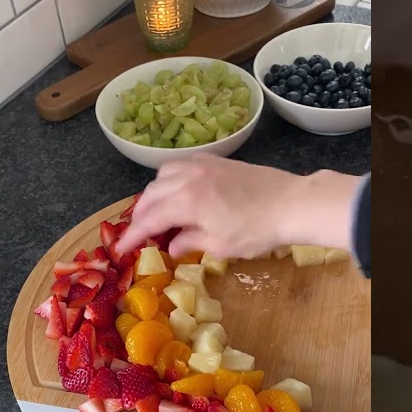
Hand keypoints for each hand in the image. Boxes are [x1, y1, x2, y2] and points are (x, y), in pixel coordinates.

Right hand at [115, 154, 359, 259]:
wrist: (291, 202)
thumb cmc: (257, 230)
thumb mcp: (220, 245)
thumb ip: (190, 242)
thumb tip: (171, 245)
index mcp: (186, 201)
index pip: (148, 220)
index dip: (132, 236)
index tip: (120, 250)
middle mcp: (187, 178)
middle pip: (150, 195)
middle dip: (140, 216)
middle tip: (138, 235)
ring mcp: (201, 165)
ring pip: (162, 176)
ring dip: (153, 195)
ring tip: (156, 213)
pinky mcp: (215, 161)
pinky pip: (180, 165)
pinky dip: (170, 179)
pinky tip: (177, 191)